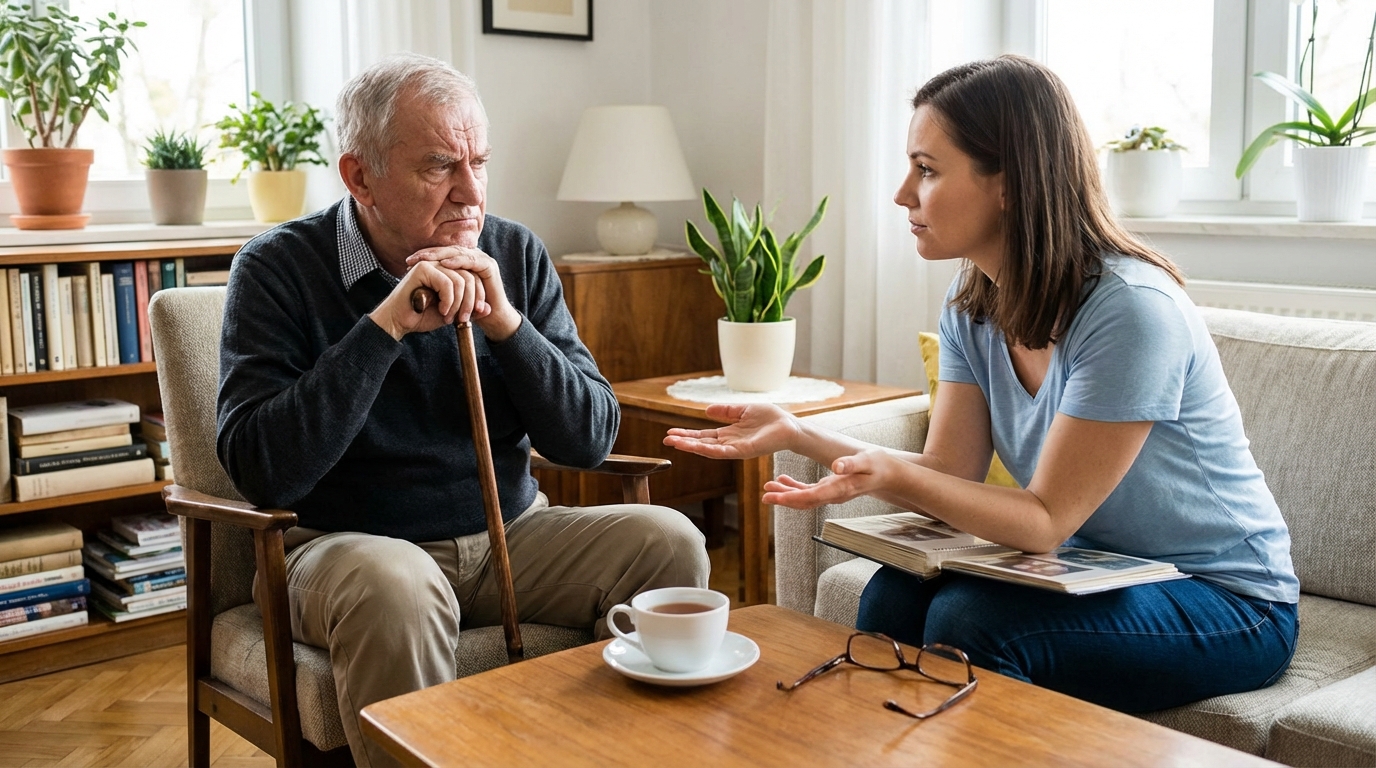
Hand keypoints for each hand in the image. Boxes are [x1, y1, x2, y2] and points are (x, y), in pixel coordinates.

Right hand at [369, 260, 475, 340]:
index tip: (478, 312)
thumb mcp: (452, 313)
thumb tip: (490, 309)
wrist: (398, 322)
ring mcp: (431, 263)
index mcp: (447, 271)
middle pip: (470, 277)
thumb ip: (469, 309)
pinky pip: (447, 282)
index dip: (479, 295)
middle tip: (463, 319)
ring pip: (461, 280)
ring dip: (459, 303)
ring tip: (450, 316)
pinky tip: (443, 310)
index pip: (473, 276)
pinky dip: (449, 300)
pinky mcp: (423, 268)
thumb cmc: (422, 317)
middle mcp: (440, 264)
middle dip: (471, 301)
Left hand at [405, 246, 521, 340]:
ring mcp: (481, 259)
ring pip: (457, 252)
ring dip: (439, 255)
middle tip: (412, 259)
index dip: (425, 256)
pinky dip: (458, 262)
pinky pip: (471, 260)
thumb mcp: (449, 295)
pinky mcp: (489, 266)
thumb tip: (414, 277)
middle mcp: (471, 257)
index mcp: (462, 261)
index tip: (408, 262)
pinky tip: (445, 264)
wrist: (492, 319)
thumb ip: (438, 285)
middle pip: (447, 250)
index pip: (441, 254)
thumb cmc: (469, 308)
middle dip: (428, 254)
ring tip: (425, 259)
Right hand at [663, 403, 800, 460]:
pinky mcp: (745, 452)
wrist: (790, 426)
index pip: (704, 436)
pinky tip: (697, 447)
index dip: (688, 435)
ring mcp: (736, 449)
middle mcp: (730, 443)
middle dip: (684, 442)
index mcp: (729, 434)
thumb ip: (726, 411)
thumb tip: (706, 411)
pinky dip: (709, 449)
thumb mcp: (743, 410)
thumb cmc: (771, 419)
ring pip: (709, 449)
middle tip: (666, 440)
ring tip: (675, 443)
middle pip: (702, 444)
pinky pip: (724, 451)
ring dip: (692, 447)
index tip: (671, 433)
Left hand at [761, 449, 893, 507]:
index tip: (775, 497)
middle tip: (764, 495)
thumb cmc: (879, 465)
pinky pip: (809, 491)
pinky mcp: (830, 489)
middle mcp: (833, 495)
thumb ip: (852, 464)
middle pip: (804, 501)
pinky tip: (783, 479)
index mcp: (840, 489)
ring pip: (804, 498)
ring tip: (768, 487)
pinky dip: (794, 487)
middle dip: (783, 499)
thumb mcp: (867, 460)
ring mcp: (831, 493)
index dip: (791, 498)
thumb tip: (837, 466)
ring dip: (785, 493)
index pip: (811, 497)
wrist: (888, 474)